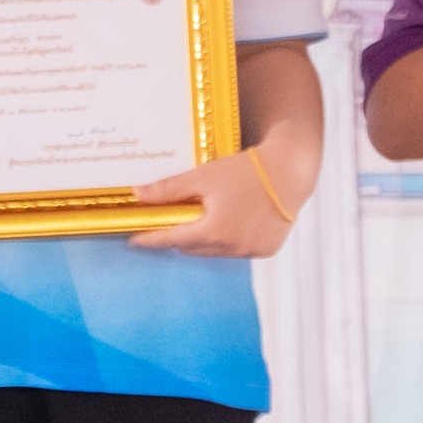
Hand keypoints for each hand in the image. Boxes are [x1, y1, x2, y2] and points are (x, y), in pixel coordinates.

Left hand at [130, 152, 294, 257]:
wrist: (290, 171)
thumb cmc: (245, 171)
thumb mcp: (202, 176)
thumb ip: (169, 189)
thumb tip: (138, 194)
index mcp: (216, 231)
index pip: (172, 240)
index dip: (150, 240)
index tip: (132, 241)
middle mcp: (234, 247)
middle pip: (193, 247)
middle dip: (177, 237)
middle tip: (165, 224)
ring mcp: (252, 251)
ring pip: (214, 251)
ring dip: (202, 240)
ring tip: (195, 222)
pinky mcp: (266, 249)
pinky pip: (236, 250)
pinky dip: (226, 241)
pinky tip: (225, 224)